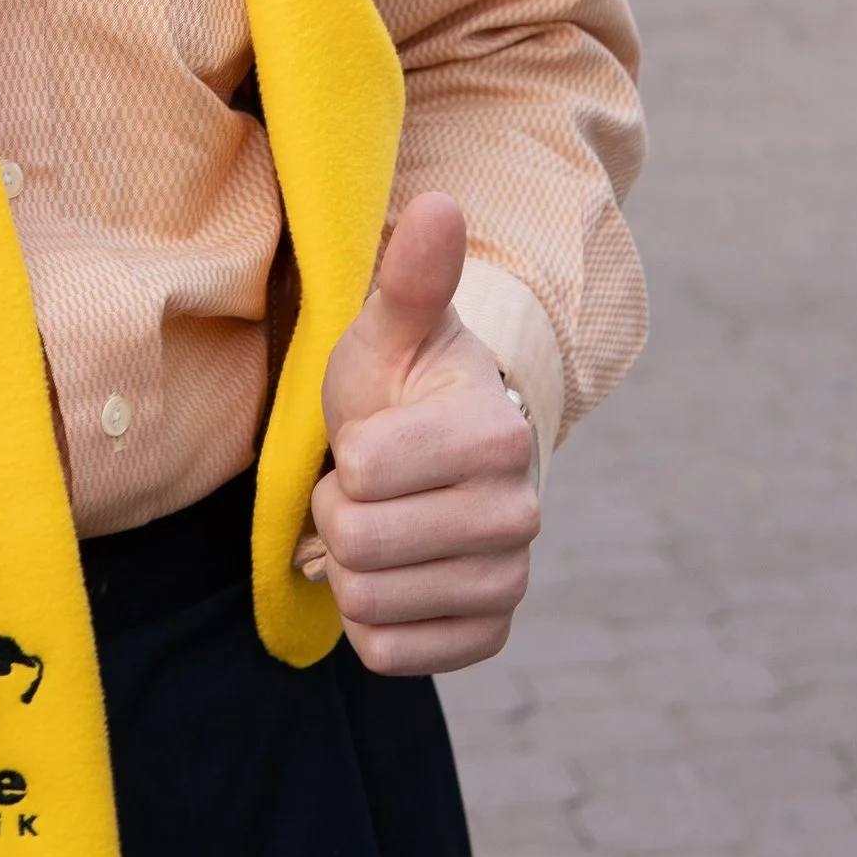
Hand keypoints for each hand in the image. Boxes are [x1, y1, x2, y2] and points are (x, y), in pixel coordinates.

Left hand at [308, 193, 539, 676]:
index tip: (364, 437)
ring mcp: (510, 582)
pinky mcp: (490, 635)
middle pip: (358, 542)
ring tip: (378, 521)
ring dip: (349, 564)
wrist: (441, 457)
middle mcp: (520, 516)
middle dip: (336, 513)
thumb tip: (437, 203)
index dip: (340, 457)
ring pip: (366, 601)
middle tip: (363, 484)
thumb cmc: (401, 385)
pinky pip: (389, 652)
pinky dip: (369, 619)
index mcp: (498, 435)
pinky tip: (392, 573)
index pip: (360, 472)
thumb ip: (411, 276)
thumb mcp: (390, 328)